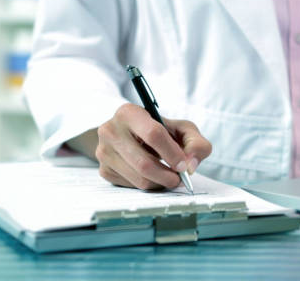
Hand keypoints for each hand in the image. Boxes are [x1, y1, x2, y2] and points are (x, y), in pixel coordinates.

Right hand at [96, 103, 211, 189]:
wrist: (134, 137)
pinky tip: (153, 176)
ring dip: (160, 183)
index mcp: (128, 113)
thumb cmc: (161, 131)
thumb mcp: (182, 129)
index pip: (153, 134)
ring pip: (138, 178)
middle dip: (167, 175)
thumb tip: (190, 165)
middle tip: (179, 179)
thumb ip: (196, 143)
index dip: (172, 153)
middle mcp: (110, 130)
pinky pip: (131, 186)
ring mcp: (103, 151)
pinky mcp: (104, 170)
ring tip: (169, 177)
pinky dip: (148, 185)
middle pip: (144, 163)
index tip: (183, 165)